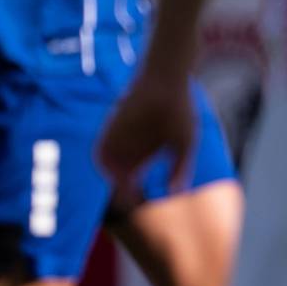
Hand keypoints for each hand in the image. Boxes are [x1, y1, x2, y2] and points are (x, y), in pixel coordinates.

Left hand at [98, 69, 194, 196]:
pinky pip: (101, 151)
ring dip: (112, 179)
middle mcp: (130, 147)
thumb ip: (180, 168)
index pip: (133, 181)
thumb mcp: (185, 144)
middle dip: (122, 191)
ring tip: (123, 188)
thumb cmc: (180, 111)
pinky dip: (104, 164)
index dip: (134, 194)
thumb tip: (176, 192)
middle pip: (119, 177)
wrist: (166, 82)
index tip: (142, 203)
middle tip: (130, 200)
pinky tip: (114, 173)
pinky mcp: (111, 128)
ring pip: (108, 166)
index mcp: (146, 153)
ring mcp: (120, 138)